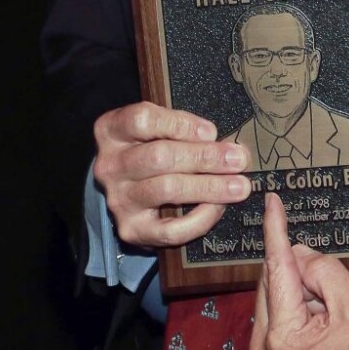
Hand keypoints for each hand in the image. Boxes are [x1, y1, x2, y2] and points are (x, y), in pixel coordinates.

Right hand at [92, 103, 250, 247]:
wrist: (129, 191)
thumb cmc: (150, 151)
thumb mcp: (157, 129)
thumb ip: (183, 129)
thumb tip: (221, 142)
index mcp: (112, 131)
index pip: (142, 119)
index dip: (180, 124)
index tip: (211, 132)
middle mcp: (110, 165)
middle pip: (159, 156)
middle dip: (205, 157)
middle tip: (237, 160)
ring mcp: (119, 199)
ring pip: (167, 189)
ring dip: (209, 186)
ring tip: (238, 186)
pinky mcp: (132, 229)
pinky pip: (170, 229)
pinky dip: (199, 218)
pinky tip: (217, 208)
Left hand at [251, 193, 348, 349]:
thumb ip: (324, 270)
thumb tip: (297, 254)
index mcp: (284, 335)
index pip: (277, 269)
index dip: (275, 232)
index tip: (270, 202)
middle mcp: (264, 345)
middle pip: (273, 279)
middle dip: (301, 272)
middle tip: (333, 292)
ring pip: (275, 291)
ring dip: (301, 288)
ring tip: (330, 312)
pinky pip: (278, 306)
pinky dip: (298, 300)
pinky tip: (320, 316)